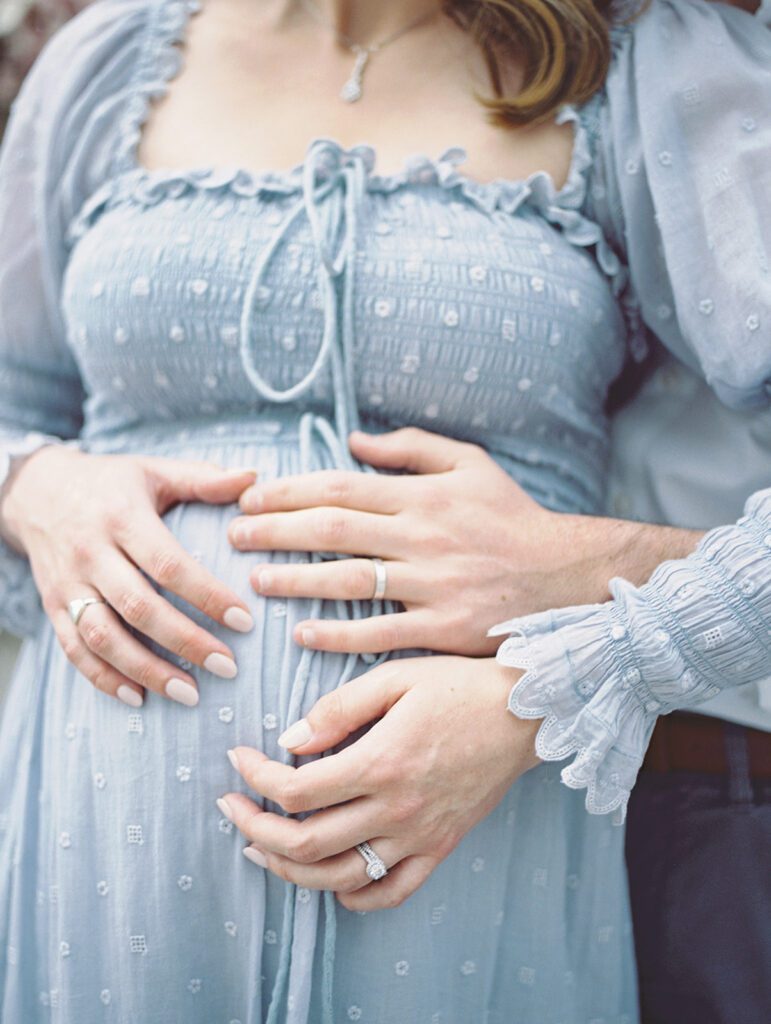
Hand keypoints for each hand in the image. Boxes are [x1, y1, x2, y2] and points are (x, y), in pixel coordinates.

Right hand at [0, 444, 257, 706]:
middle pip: (138, 607)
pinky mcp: (52, 605)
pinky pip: (74, 649)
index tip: (244, 621)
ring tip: (190, 694)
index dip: (207, 595)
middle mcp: (91, 553)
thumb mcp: (154, 471)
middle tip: (228, 667)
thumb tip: (254, 479)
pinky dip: (103, 678)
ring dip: (147, 670)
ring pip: (104, 636)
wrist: (37, 490)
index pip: (168, 564)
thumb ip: (203, 479)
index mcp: (122, 518)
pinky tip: (138, 697)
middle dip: (186, 642)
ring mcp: (69, 583)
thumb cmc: (111, 483)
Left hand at [217, 655, 539, 910]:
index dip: (255, 777)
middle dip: (253, 829)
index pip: (295, 789)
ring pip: (338, 875)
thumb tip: (290, 740)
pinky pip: (390, 890)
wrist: (524, 713)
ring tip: (259, 847)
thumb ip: (339, 707)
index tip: (239, 757)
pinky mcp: (439, 846)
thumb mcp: (395, 676)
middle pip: (305, 842)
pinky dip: (353, 896)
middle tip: (231, 807)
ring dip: (288, 868)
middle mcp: (396, 808)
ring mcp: (418, 835)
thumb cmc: (458, 686)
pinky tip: (330, 881)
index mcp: (380, 762)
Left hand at [228, 426, 701, 655]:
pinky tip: (303, 633)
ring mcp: (432, 584)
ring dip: (296, 580)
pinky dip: (340, 634)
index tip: (250, 497)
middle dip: (275, 531)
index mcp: (424, 495)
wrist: (564, 573)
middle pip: (334, 530)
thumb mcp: (469, 463)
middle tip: (234, 535)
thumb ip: (411, 447)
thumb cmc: (512, 516)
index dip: (289, 491)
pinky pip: (381, 632)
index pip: (341, 487)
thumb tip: (353, 440)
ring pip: (350, 580)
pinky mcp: (442, 627)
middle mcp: (423, 536)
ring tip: (255, 581)